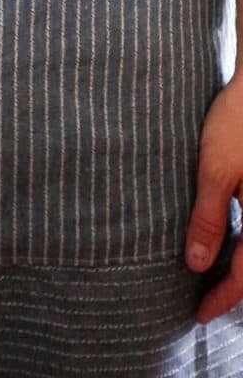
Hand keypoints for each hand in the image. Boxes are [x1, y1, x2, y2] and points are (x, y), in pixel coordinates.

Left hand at [184, 69, 242, 323]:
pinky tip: (230, 234)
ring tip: (214, 272)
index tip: (199, 315)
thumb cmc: (240, 120)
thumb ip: (208, 217)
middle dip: (235, 286)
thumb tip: (197, 264)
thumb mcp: (215, 169)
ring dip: (241, 262)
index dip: (222, 299)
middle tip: (206, 300)